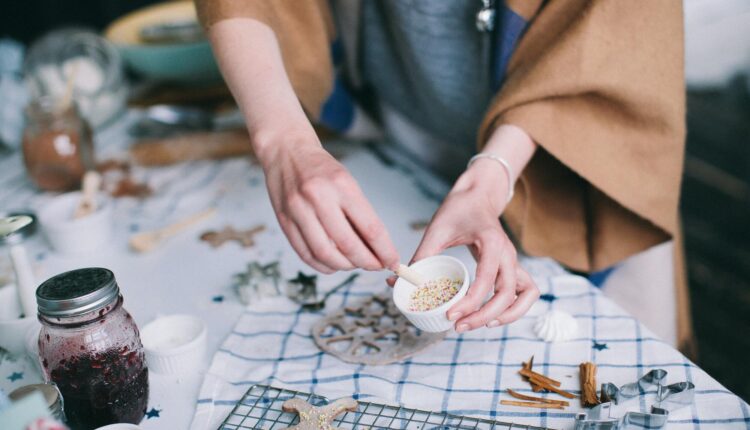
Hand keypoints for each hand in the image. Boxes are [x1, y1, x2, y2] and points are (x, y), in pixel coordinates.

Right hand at [259, 132, 399, 273]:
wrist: (286, 151)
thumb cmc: (321, 168)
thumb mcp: (347, 182)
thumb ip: (359, 214)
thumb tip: (376, 249)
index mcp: (341, 185)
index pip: (370, 228)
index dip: (384, 250)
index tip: (392, 261)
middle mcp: (318, 198)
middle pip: (348, 245)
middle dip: (367, 262)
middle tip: (376, 266)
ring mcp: (298, 211)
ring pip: (325, 254)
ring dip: (344, 266)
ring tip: (354, 264)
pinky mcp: (284, 221)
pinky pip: (305, 254)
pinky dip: (322, 265)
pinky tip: (333, 264)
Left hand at [410, 161, 538, 331]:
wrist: (477, 196)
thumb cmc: (458, 210)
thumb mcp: (436, 231)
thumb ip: (419, 257)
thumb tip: (394, 281)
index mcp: (491, 242)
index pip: (486, 280)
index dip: (469, 302)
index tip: (450, 315)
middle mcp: (508, 253)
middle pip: (507, 293)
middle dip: (484, 315)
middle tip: (458, 326)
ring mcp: (514, 260)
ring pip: (525, 295)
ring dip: (507, 315)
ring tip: (480, 325)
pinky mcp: (513, 267)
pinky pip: (527, 292)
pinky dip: (516, 308)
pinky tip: (494, 317)